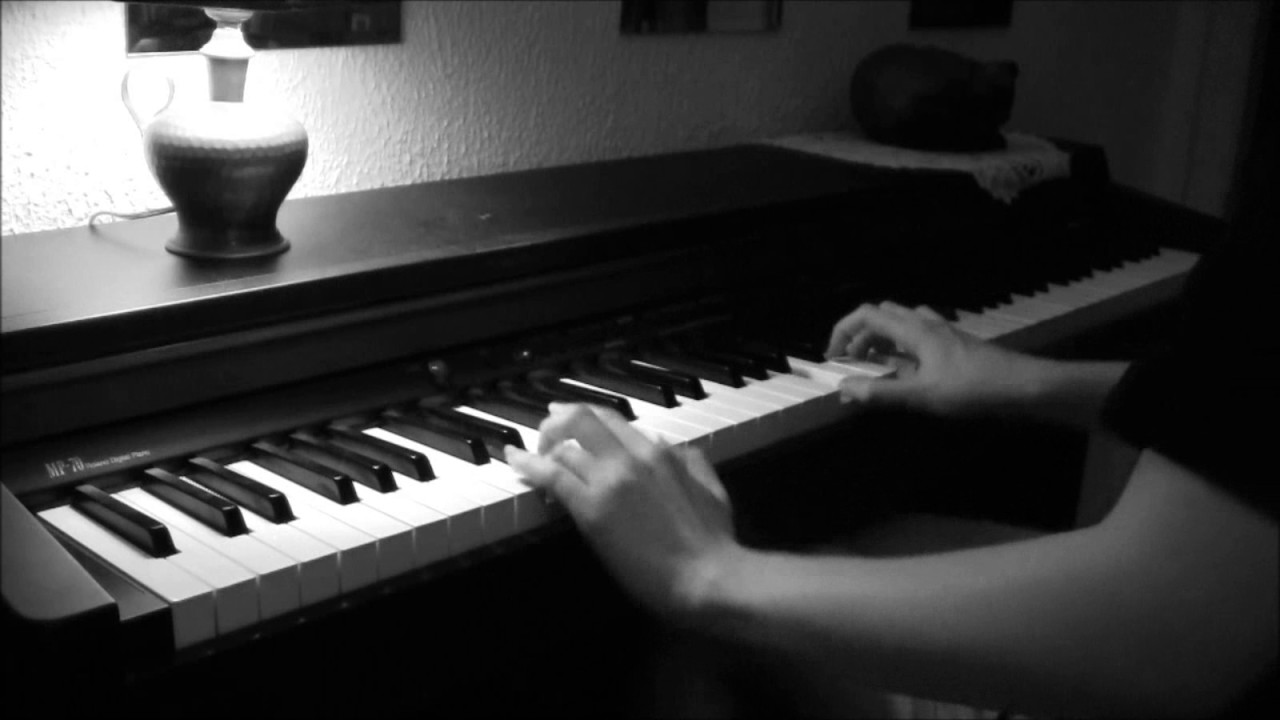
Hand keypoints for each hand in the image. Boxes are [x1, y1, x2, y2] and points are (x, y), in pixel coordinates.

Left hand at [505, 403, 739, 619]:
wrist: (705, 576)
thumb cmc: (713, 540)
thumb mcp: (708, 486)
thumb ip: (687, 459)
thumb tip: (661, 445)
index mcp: (660, 452)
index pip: (613, 417)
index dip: (584, 415)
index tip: (567, 418)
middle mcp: (632, 457)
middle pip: (582, 420)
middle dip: (558, 421)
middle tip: (545, 432)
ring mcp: (610, 481)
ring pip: (564, 446)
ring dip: (543, 447)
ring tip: (531, 454)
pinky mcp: (591, 509)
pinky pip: (552, 475)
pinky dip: (529, 464)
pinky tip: (516, 460)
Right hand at [825, 301, 1047, 415]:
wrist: (1025, 386)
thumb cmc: (973, 389)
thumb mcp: (922, 395)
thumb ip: (881, 392)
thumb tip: (844, 387)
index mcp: (914, 330)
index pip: (866, 315)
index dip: (842, 331)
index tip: (833, 357)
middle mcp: (926, 324)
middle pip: (882, 314)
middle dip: (860, 334)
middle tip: (853, 362)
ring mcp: (944, 332)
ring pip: (902, 322)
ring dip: (882, 338)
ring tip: (877, 365)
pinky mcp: (956, 343)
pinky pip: (920, 333)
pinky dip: (903, 344)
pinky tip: (909, 368)